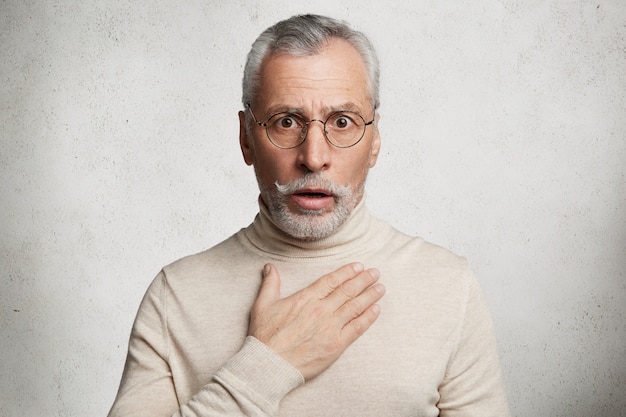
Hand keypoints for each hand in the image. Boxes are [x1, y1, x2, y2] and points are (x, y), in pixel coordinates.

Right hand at [248, 263, 384, 380]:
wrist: (269, 364)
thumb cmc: (264, 336)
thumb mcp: (263, 304)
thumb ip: (270, 283)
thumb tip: (269, 266)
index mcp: (305, 298)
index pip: (331, 280)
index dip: (347, 272)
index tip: (358, 266)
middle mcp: (321, 310)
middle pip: (347, 291)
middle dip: (364, 280)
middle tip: (376, 273)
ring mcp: (330, 327)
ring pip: (355, 307)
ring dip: (370, 296)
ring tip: (380, 288)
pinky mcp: (336, 345)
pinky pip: (357, 328)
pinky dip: (368, 317)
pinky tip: (376, 309)